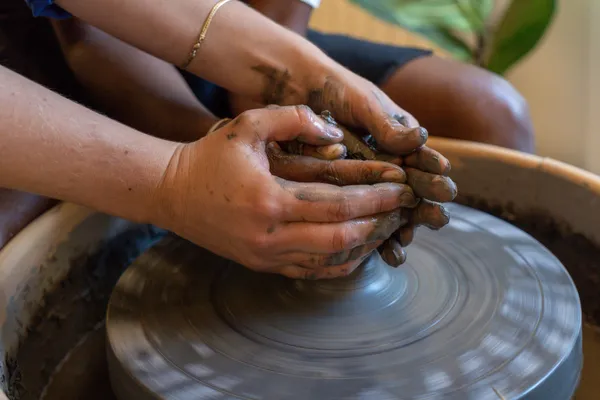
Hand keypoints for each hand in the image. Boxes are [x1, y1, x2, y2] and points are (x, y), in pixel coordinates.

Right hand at [154, 106, 417, 279]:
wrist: (172, 192)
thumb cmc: (210, 157)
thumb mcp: (248, 125)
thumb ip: (294, 119)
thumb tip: (335, 133)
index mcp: (270, 200)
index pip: (339, 204)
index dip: (376, 197)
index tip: (402, 187)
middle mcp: (271, 236)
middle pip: (342, 236)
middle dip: (380, 222)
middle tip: (404, 208)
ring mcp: (266, 256)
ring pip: (330, 260)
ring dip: (366, 244)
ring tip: (390, 227)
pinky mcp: (262, 265)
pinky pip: (311, 272)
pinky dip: (340, 263)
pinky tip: (359, 249)